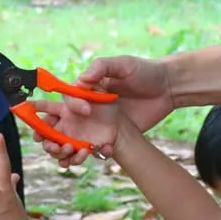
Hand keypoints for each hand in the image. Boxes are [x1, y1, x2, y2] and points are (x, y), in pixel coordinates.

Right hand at [33, 55, 176, 166]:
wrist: (168, 89)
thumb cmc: (145, 72)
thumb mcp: (124, 64)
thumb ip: (102, 68)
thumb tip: (81, 79)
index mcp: (88, 89)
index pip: (68, 99)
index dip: (71, 106)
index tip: (87, 110)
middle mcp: (89, 107)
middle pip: (62, 123)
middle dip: (52, 133)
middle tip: (57, 142)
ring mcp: (99, 124)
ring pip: (73, 139)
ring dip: (66, 149)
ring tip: (71, 154)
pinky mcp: (110, 137)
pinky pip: (93, 148)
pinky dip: (87, 155)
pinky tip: (93, 155)